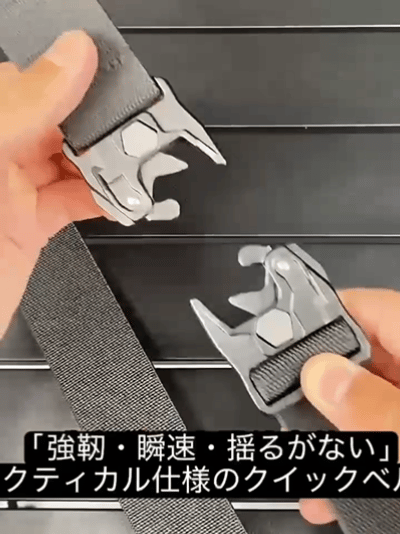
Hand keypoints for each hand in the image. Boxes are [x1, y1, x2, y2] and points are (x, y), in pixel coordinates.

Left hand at [0, 30, 110, 338]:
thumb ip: (23, 108)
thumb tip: (70, 58)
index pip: (32, 82)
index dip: (76, 78)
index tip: (115, 82)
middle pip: (62, 124)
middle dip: (103, 129)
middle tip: (137, 133)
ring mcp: (13, 192)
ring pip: (74, 163)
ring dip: (110, 167)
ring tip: (136, 168)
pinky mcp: (31, 226)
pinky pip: (77, 202)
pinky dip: (105, 200)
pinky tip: (122, 198)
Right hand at [299, 288, 399, 524]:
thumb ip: (376, 406)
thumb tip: (321, 374)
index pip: (367, 308)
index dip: (319, 317)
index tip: (280, 341)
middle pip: (356, 361)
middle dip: (315, 392)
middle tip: (285, 412)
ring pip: (362, 406)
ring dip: (330, 436)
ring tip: (306, 467)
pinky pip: (378, 436)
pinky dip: (354, 462)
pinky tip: (334, 494)